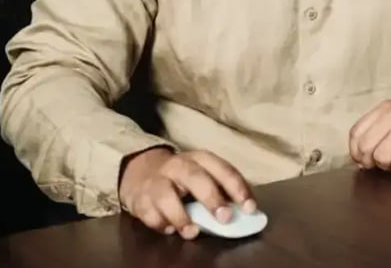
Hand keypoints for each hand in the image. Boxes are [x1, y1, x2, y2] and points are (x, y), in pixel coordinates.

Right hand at [118, 147, 255, 238]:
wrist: (142, 171)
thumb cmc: (182, 178)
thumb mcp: (203, 175)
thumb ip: (222, 190)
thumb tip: (245, 212)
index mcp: (201, 159)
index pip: (223, 170)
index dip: (238, 189)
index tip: (250, 208)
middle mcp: (179, 166)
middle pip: (196, 177)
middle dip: (212, 198)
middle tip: (225, 218)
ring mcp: (157, 181)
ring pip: (167, 195)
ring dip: (181, 216)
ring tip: (193, 232)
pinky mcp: (140, 199)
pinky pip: (149, 213)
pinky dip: (160, 223)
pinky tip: (170, 229)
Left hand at [349, 91, 390, 173]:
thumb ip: (380, 130)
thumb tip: (360, 158)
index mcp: (385, 108)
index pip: (355, 134)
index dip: (356, 152)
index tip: (365, 160)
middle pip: (365, 148)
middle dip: (372, 162)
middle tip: (385, 163)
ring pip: (382, 158)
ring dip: (389, 166)